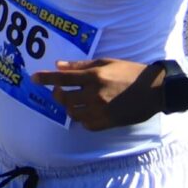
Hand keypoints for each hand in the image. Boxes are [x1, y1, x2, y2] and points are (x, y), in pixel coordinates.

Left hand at [36, 58, 163, 130]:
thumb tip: (59, 65)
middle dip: (57, 95)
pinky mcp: (107, 122)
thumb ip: (81, 66)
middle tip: (58, 90)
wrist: (154, 90)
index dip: (46, 78)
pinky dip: (82, 118)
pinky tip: (86, 111)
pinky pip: (86, 124)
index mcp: (95, 77)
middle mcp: (95, 94)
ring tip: (72, 100)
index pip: (64, 78)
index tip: (34, 78)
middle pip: (65, 99)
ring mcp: (101, 111)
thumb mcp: (107, 63)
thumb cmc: (130, 72)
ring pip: (73, 113)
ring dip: (68, 107)